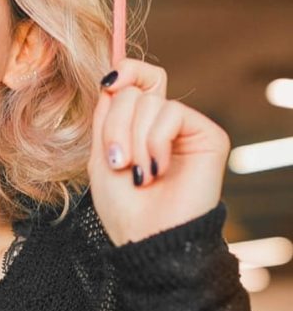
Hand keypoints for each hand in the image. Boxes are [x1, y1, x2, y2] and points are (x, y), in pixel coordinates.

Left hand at [88, 59, 230, 245]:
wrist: (147, 238)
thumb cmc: (122, 206)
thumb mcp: (101, 155)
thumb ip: (107, 116)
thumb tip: (115, 79)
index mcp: (139, 125)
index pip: (137, 80)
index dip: (125, 72)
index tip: (108, 84)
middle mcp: (165, 123)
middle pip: (136, 91)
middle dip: (116, 127)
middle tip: (118, 162)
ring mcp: (187, 128)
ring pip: (151, 102)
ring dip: (133, 141)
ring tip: (137, 174)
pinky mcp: (209, 135)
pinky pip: (172, 113)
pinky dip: (155, 142)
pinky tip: (157, 170)